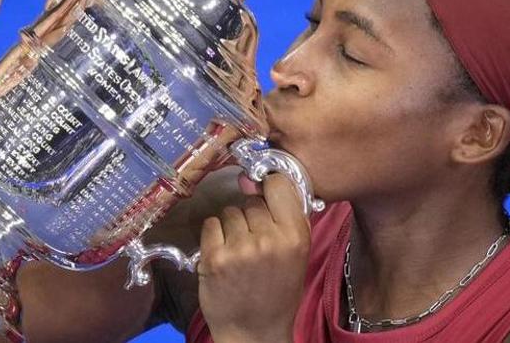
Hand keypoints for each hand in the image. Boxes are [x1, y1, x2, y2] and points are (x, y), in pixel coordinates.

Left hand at [197, 173, 310, 342]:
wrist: (255, 332)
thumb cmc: (277, 293)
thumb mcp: (298, 254)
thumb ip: (287, 218)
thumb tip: (261, 181)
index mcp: (295, 237)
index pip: (279, 185)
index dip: (269, 187)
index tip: (264, 193)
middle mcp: (269, 240)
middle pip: (252, 202)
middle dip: (250, 217)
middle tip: (253, 242)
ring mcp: (240, 249)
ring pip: (230, 212)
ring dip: (231, 227)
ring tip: (239, 252)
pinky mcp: (215, 257)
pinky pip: (211, 224)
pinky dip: (213, 236)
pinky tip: (223, 254)